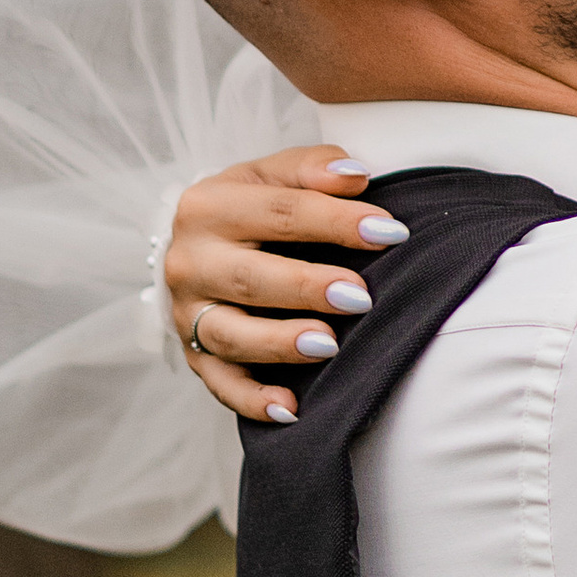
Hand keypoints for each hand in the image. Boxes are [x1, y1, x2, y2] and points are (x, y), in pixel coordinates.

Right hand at [165, 146, 408, 422]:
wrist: (194, 244)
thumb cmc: (250, 207)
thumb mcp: (272, 175)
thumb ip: (313, 168)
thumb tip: (356, 176)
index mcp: (209, 205)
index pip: (280, 212)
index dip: (337, 221)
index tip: (390, 233)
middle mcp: (189, 260)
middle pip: (251, 277)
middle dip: (307, 287)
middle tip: (361, 296)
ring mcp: (186, 312)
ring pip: (230, 334)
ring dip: (279, 343)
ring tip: (327, 344)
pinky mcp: (193, 355)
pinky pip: (220, 384)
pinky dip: (253, 400)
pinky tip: (291, 408)